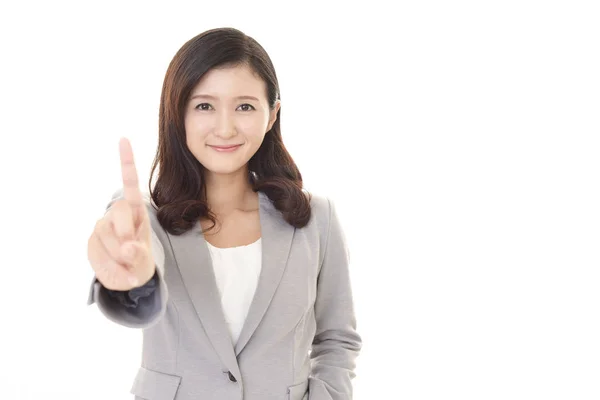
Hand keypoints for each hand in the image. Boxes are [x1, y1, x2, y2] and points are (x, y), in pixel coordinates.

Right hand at [87, 138, 154, 290]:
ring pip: (105, 232)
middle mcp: (118, 215)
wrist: (126, 278)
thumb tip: (128, 248)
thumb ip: (139, 255)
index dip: (126, 162)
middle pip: (118, 210)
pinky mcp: (92, 239)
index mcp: (137, 212)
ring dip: (116, 253)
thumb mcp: (145, 261)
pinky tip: (116, 268)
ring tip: (125, 263)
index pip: (130, 184)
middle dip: (125, 232)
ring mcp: (103, 226)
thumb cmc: (139, 263)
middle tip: (131, 252)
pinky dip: (108, 264)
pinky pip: (97, 249)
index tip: (123, 139)